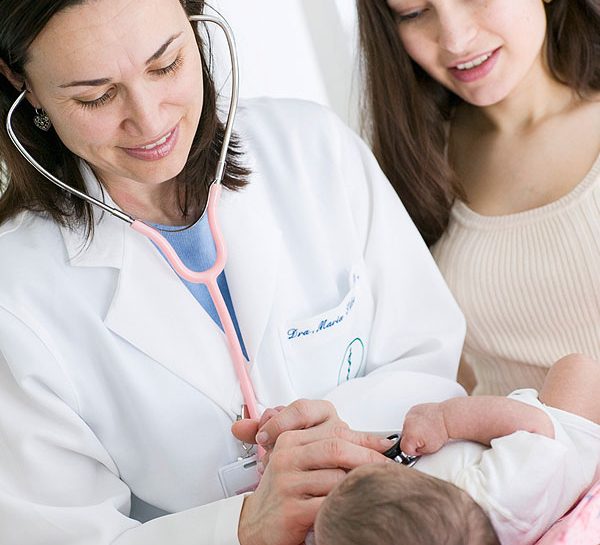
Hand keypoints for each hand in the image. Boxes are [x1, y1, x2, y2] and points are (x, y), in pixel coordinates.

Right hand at [236, 400, 395, 544]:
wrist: (256, 523)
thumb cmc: (285, 490)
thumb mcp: (303, 460)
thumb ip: (331, 446)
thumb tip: (378, 440)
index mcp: (291, 439)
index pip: (334, 431)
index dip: (365, 438)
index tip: (386, 446)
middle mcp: (287, 456)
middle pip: (337, 448)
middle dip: (368, 459)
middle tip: (389, 468)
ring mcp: (287, 482)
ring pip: (337, 478)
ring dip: (357, 486)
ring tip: (369, 491)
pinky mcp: (291, 509)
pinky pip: (330, 505)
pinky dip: (346, 508)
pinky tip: (352, 509)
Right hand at [399, 402, 448, 455]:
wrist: (447, 418)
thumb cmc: (441, 432)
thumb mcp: (430, 450)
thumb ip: (418, 451)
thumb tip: (414, 450)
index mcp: (410, 435)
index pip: (404, 448)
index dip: (413, 451)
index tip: (419, 449)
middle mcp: (407, 424)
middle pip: (404, 437)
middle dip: (413, 440)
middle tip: (424, 440)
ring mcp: (410, 415)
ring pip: (406, 427)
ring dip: (413, 431)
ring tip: (425, 431)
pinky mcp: (413, 409)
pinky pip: (410, 419)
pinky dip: (415, 422)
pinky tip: (424, 424)